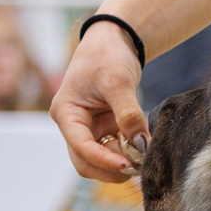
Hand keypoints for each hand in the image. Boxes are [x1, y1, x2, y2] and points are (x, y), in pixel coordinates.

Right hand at [51, 21, 149, 180]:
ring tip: (145, 155)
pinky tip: (144, 148)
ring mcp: (88, 129)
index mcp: (66, 113)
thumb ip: (128, 114)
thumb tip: (141, 144)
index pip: (81, 148)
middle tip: (140, 168)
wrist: (113, 41)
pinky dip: (128, 154)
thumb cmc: (107, 55)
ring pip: (100, 160)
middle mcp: (73, 125)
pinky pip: (114, 150)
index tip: (129, 166)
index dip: (104, 161)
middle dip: (112, 169)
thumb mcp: (118, 82)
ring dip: (122, 163)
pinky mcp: (103, 129)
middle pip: (86, 162)